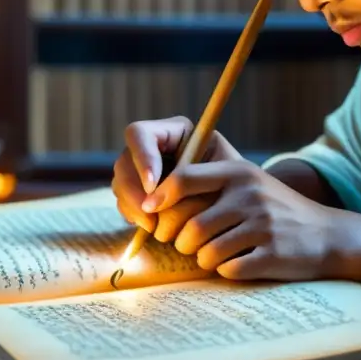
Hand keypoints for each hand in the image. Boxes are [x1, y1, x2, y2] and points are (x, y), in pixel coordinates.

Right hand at [111, 116, 241, 233]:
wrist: (239, 207)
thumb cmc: (235, 185)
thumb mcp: (219, 175)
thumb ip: (188, 178)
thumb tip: (154, 193)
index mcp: (175, 131)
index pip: (140, 134)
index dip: (142, 158)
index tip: (153, 186)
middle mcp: (154, 147)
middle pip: (124, 162)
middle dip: (134, 193)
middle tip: (150, 219)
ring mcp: (143, 171)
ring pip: (120, 185)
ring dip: (134, 208)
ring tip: (155, 228)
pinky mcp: (140, 193)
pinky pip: (124, 204)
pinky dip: (135, 217)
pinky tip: (151, 227)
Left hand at [145, 160, 338, 281]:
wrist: (327, 235)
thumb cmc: (275, 210)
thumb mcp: (247, 184)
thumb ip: (207, 185)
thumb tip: (153, 202)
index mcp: (239, 172)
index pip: (183, 179)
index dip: (160, 199)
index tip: (150, 213)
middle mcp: (249, 194)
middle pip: (189, 227)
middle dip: (183, 243)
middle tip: (190, 246)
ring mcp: (262, 224)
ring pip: (206, 253)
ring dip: (205, 260)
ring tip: (217, 255)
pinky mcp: (272, 254)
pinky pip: (228, 270)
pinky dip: (228, 271)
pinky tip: (240, 263)